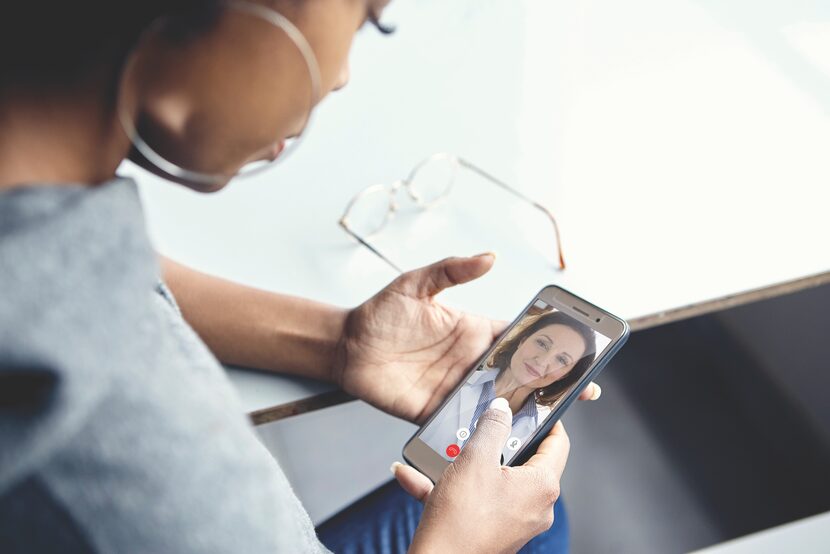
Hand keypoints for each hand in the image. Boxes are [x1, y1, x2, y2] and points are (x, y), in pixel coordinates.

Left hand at [331, 254, 601, 423]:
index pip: (520, 339)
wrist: (347, 346)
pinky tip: (505, 440)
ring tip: (553, 419)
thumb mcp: (417, 284)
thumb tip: (489, 256)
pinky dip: (485, 432)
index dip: (550, 344)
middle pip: (519, 375)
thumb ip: (452, 270)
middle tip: (582, 392)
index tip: (579, 349)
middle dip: (551, 384)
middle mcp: (472, 362)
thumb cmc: (382, 312)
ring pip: (498, 403)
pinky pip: (465, 424)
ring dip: (523, 411)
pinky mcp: (436, 411)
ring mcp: (457, 389)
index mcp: (475, 332)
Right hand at [396, 398, 569, 552]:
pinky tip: (420, 477)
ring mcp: (516, 521)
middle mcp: (536, 506)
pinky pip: (478, 499)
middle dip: (499, 441)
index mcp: (542, 486)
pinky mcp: (495, 530)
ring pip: (496, 479)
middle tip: (483, 427)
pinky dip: (454, 487)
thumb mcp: (476, 458)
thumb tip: (502, 410)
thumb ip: (493, 426)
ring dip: (468, 464)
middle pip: (526, 461)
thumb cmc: (461, 519)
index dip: (548, 421)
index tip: (536, 408)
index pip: (558, 444)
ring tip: (446, 454)